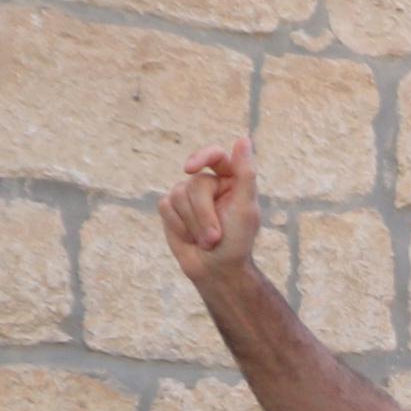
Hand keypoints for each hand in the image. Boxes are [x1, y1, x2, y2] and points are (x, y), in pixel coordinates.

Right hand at [159, 137, 264, 282]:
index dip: (202, 157)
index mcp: (231, 180)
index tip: (190, 169)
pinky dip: (179, 226)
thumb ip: (245, 174)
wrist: (216, 271)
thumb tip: (243, 139)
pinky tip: (190, 238)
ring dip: (193, 224)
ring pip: (178, 194)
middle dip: (204, 214)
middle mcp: (209, 184)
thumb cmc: (236, 242)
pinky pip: (165, 206)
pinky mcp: (171, 208)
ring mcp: (188, 195)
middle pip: (195, 184)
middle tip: (216, 237)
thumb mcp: (245, 208)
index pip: (216, 156)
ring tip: (207, 241)